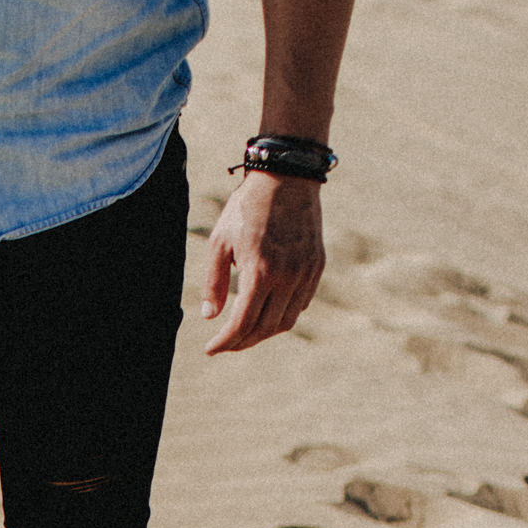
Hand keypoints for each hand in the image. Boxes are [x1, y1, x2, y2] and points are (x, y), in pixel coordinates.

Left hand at [201, 172, 325, 353]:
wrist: (286, 178)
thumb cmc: (246, 208)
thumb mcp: (219, 243)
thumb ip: (213, 283)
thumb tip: (210, 317)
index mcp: (261, 271)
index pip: (243, 323)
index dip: (226, 341)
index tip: (211, 349)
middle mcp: (288, 276)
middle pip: (265, 328)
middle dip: (242, 342)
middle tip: (225, 344)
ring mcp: (306, 272)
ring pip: (286, 320)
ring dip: (263, 332)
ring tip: (244, 333)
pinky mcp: (317, 266)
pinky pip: (301, 303)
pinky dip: (282, 315)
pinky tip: (266, 312)